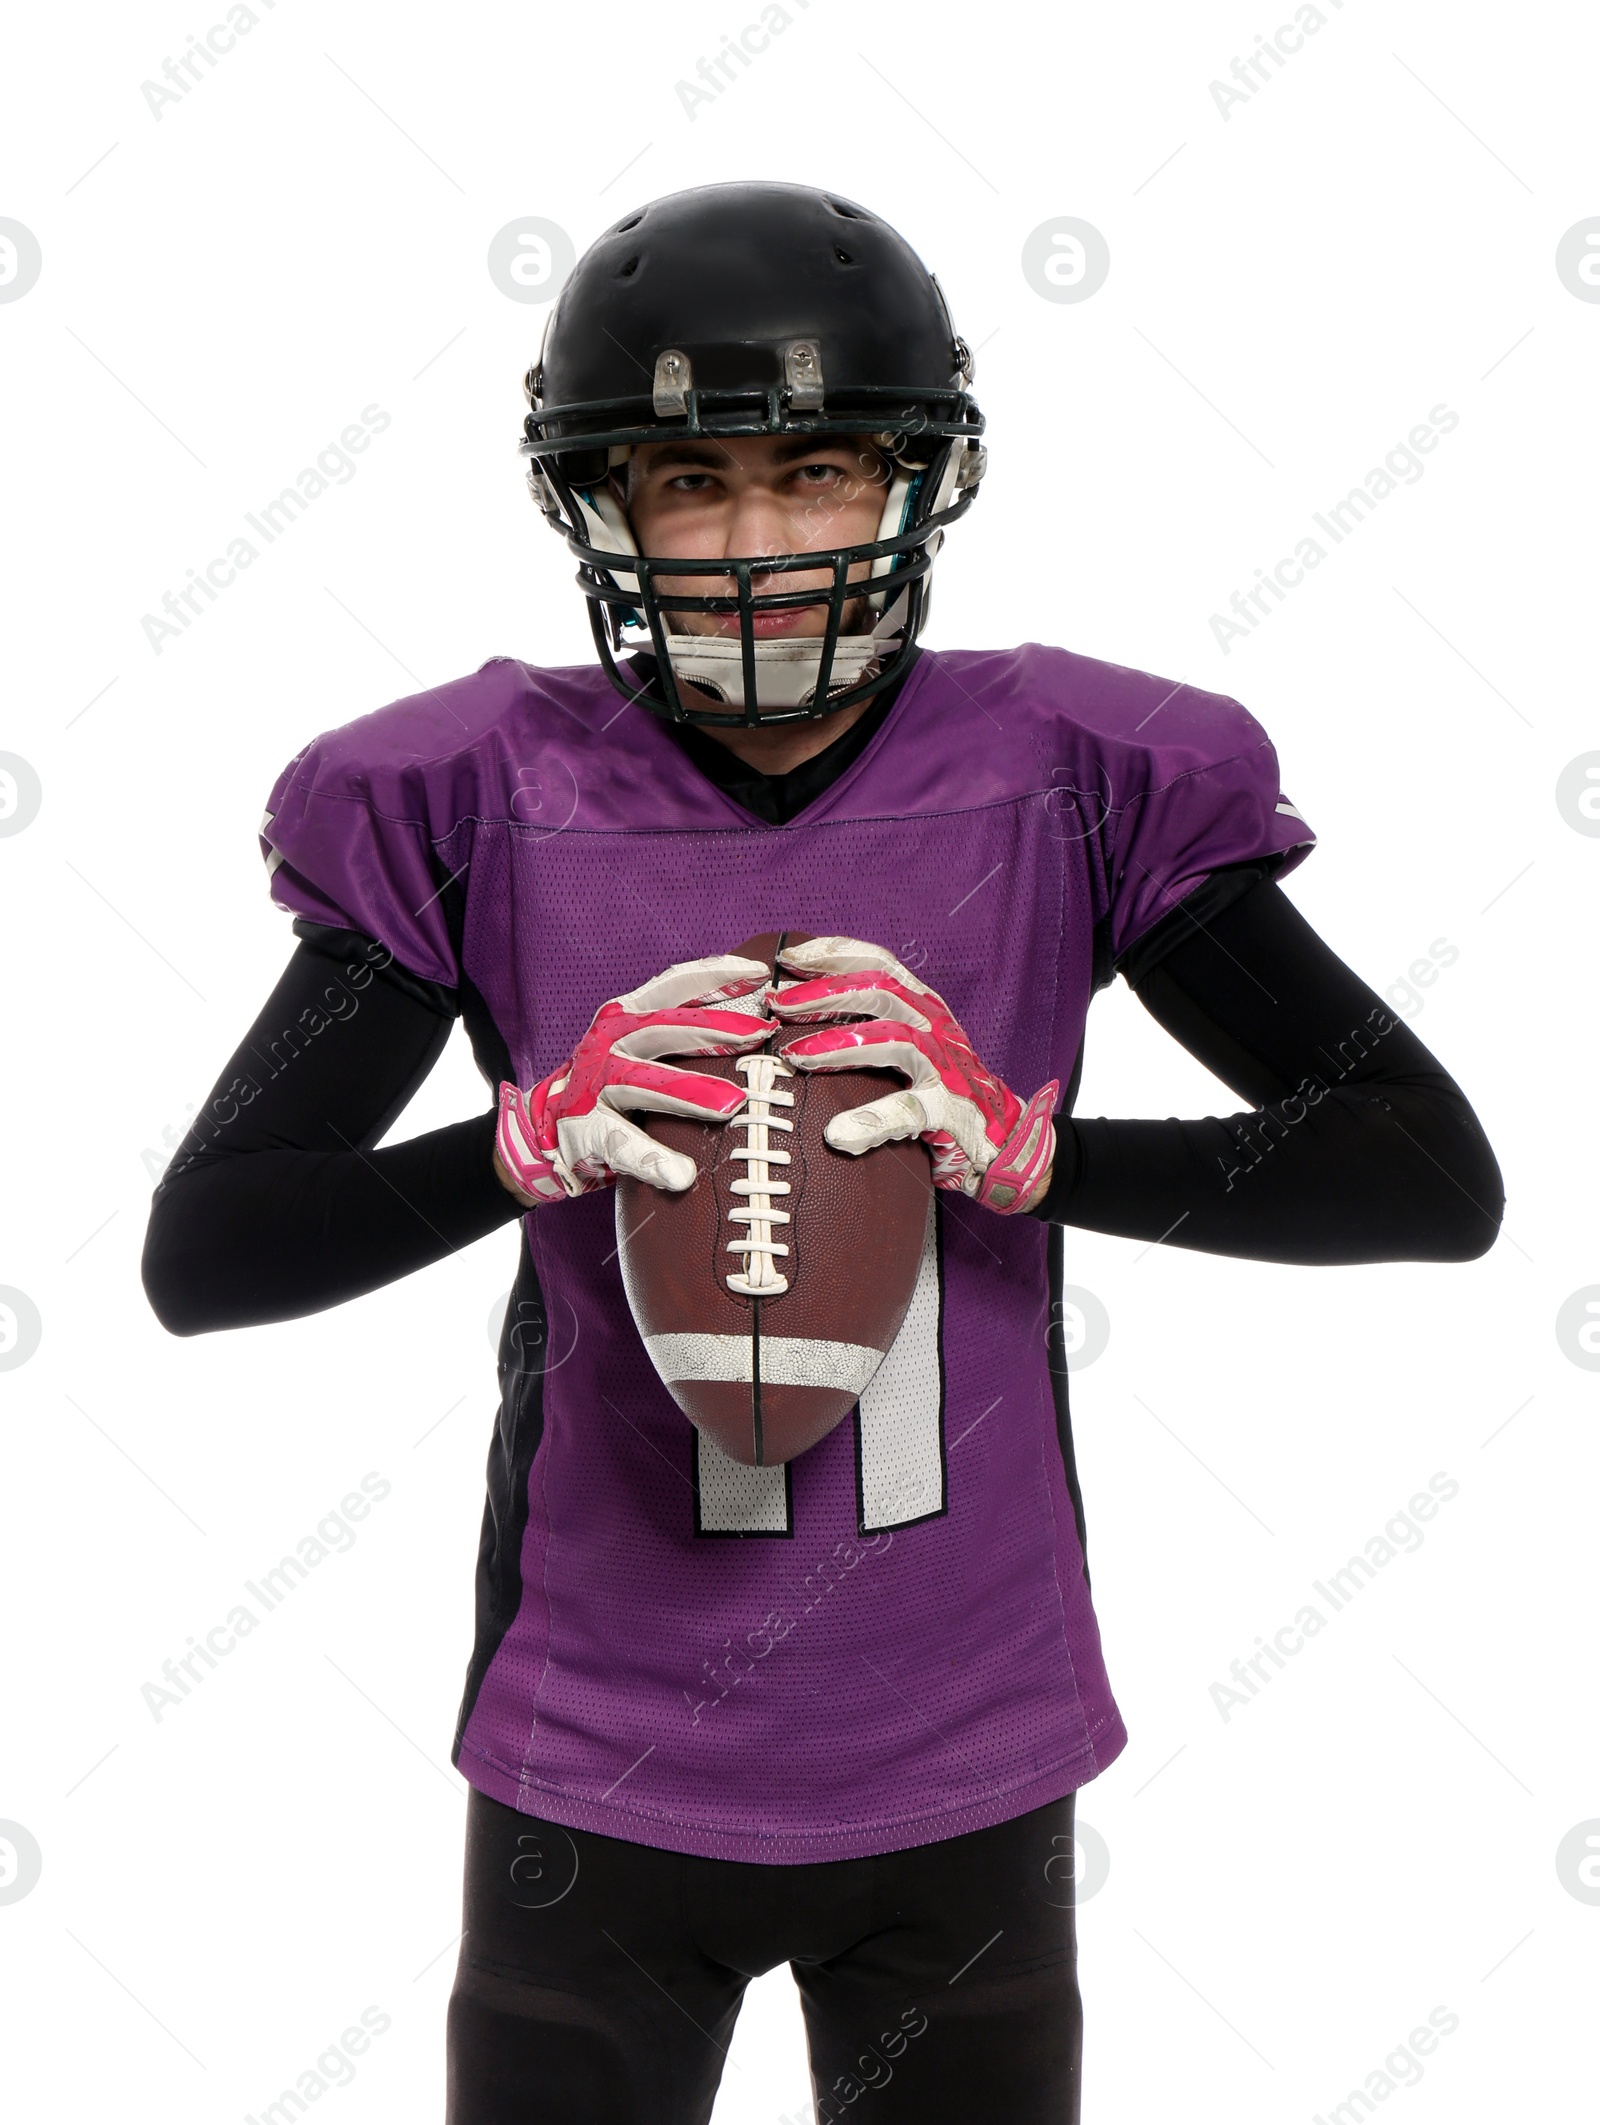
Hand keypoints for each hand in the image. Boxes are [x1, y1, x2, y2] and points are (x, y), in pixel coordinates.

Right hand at [496, 955, 772, 1201]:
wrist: (543, 1129)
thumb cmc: (609, 1083)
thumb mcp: (639, 1045)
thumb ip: (682, 1033)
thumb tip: (755, 1023)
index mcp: (627, 1015)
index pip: (673, 985)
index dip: (715, 974)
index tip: (760, 971)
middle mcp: (609, 1041)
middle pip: (667, 1028)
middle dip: (717, 1028)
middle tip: (761, 1033)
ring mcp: (595, 1085)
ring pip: (646, 1083)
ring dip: (691, 1091)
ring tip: (733, 1104)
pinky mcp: (586, 1129)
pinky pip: (622, 1144)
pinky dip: (653, 1160)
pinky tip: (681, 1174)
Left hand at [767, 937, 1057, 1214]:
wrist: (1004, 1139)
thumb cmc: (942, 1089)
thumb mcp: (910, 1045)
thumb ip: (869, 1025)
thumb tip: (800, 1007)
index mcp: (923, 1007)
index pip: (878, 963)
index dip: (834, 954)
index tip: (787, 956)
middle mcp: (936, 1028)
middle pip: (880, 991)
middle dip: (824, 993)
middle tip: (778, 1003)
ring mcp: (946, 1068)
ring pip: (893, 1040)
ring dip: (839, 1045)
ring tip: (794, 1056)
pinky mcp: (950, 1112)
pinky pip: (909, 1110)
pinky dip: (872, 1121)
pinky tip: (838, 1134)